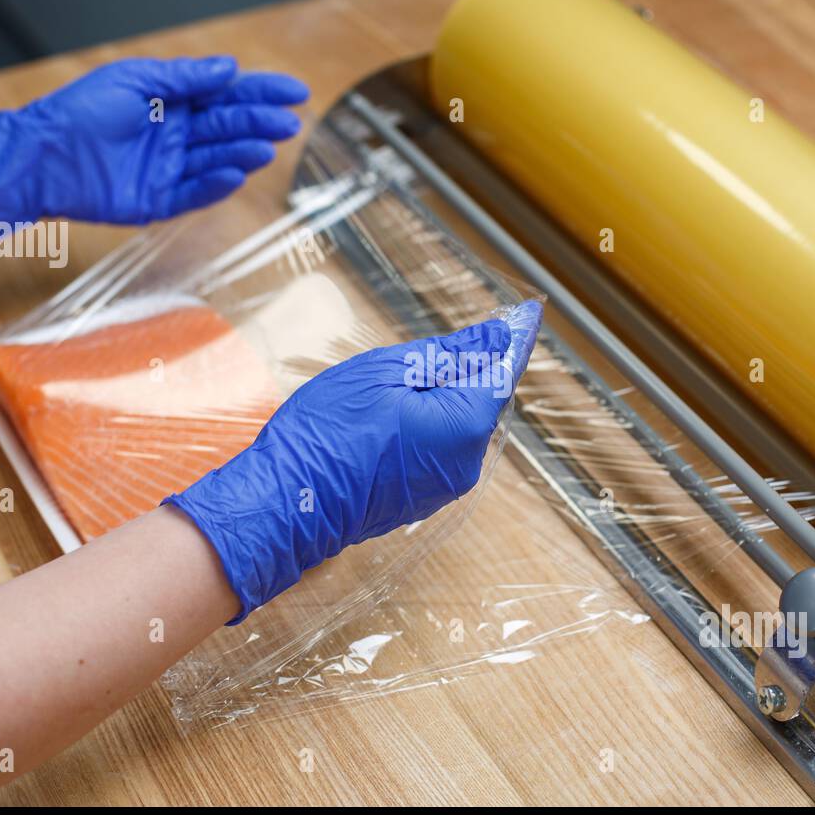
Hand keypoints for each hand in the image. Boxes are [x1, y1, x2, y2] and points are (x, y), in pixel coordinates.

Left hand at [0, 56, 307, 238]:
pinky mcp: (156, 201)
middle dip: (259, 124)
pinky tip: (235, 175)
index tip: (294, 91)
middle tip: (288, 123)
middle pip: (228, 129)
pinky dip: (214, 185)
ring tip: (265, 148)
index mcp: (171, 104)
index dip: (261, 93)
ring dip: (242, 154)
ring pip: (216, 161)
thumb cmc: (77, 113)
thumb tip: (229, 69)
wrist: (39, 156)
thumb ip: (183, 78)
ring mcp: (168, 170)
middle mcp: (175, 137)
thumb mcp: (134, 81)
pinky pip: (193, 195)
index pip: (227, 97)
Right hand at [165, 300, 542, 623]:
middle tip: (424, 348)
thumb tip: (497, 337)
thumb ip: (450, 354)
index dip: (515, 338)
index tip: (528, 312)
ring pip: (453, 424)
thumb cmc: (329, 431)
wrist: (286, 503)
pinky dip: (419, 425)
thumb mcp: (386, 372)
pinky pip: (433, 448)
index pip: (504, 371)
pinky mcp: (419, 498)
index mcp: (465, 425)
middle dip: (460, 369)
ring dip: (434, 398)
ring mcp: (443, 486)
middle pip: (478, 399)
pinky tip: (379, 420)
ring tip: (383, 390)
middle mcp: (465, 462)